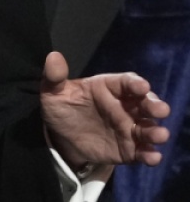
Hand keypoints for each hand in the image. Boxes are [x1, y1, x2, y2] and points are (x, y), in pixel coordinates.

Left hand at [40, 51, 170, 168]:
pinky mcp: (129, 149)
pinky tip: (152, 157)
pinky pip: (143, 152)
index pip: (126, 82)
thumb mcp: (53, 91)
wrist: (61, 136)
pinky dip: (150, 155)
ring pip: (148, 128)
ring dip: (156, 131)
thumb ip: (54, 76)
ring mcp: (128, 128)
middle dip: (155, 105)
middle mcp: (124, 107)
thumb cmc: (62, 107)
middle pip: (146, 103)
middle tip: (161, 110)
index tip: (142, 86)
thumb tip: (53, 57)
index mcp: (108, 88)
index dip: (135, 83)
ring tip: (159, 135)